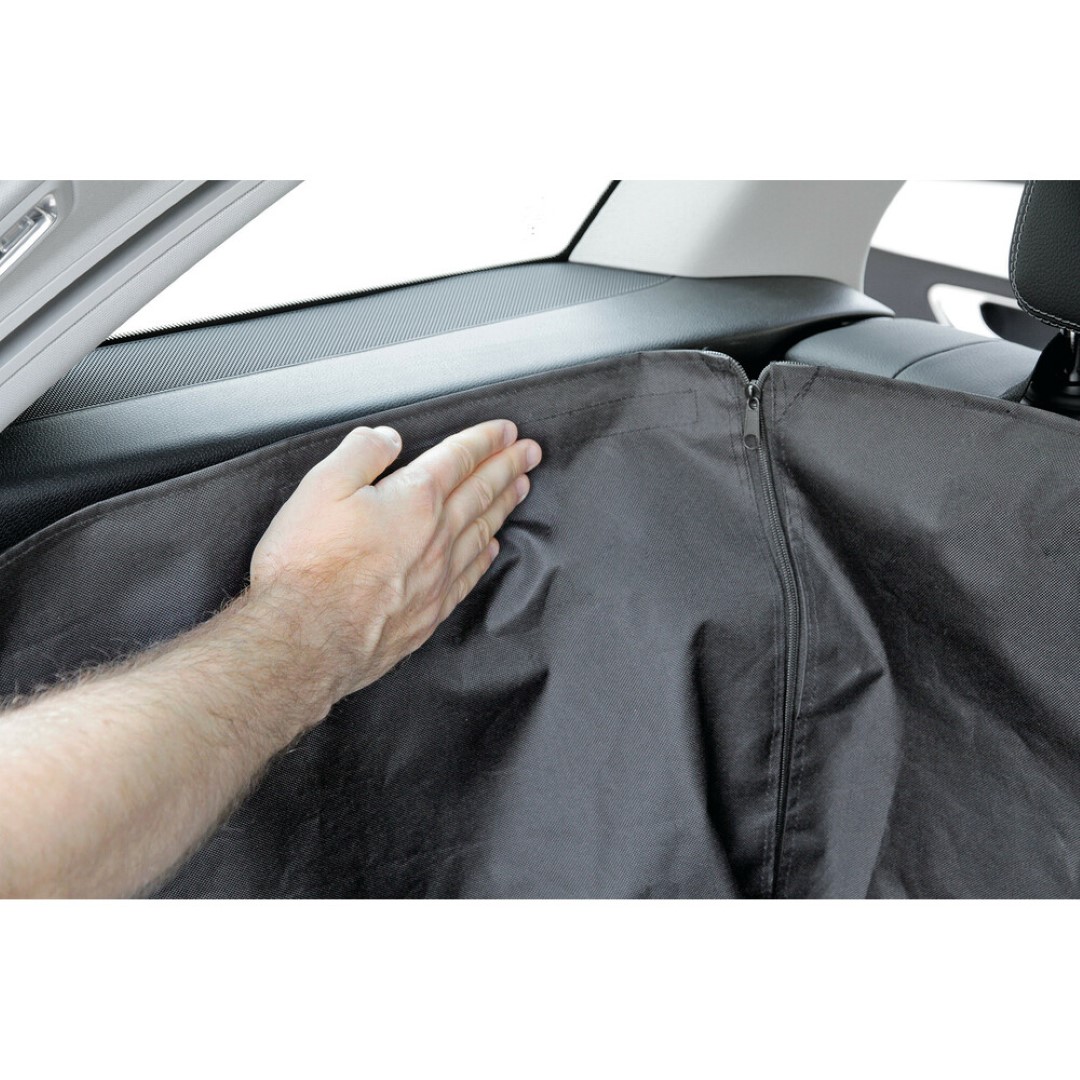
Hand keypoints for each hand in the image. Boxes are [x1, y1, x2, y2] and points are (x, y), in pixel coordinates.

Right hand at [249, 420, 541, 704]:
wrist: (308, 639)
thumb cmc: (309, 566)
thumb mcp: (323, 486)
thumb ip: (361, 453)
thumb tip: (388, 439)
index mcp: (415, 500)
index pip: (459, 458)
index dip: (485, 440)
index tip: (507, 431)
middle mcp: (436, 537)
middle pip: (482, 492)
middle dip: (509, 467)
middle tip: (532, 453)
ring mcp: (437, 577)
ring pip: (482, 530)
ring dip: (504, 505)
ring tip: (521, 488)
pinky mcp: (430, 612)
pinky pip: (469, 574)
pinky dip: (486, 555)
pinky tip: (492, 547)